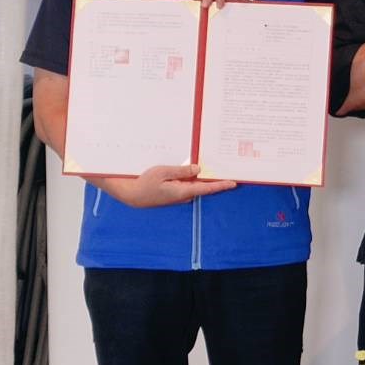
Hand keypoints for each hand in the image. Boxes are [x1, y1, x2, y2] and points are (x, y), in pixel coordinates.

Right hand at [98, 164, 236, 207]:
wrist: (131, 194)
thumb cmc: (145, 183)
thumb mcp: (163, 172)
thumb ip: (182, 171)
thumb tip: (198, 169)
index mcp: (182, 191)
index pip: (207, 188)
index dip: (221, 185)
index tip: (233, 183)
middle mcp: (183, 196)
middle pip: (204, 187)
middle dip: (216, 180)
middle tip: (229, 171)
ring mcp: (179, 196)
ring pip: (196, 186)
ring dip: (204, 179)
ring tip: (215, 168)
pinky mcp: (174, 193)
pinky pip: (188, 185)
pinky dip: (194, 179)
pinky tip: (196, 171)